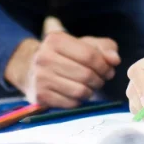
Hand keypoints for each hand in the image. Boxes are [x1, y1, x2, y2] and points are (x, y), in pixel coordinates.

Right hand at [5, 32, 120, 107]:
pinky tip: (76, 93)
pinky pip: (71, 103)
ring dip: (91, 91)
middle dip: (99, 80)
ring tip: (89, 86)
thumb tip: (114, 60)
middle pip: (86, 74)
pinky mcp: (40, 96)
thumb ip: (104, 48)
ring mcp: (40, 78)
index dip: (104, 65)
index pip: (89, 55)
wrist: (29, 68)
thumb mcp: (84, 44)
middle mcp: (44, 57)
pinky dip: (79, 101)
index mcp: (55, 39)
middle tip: (100, 80)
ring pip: (80, 91)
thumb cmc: (64, 55)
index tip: (108, 70)